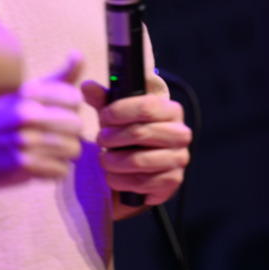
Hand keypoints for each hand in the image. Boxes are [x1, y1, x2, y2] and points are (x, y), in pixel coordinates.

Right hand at [0, 52, 86, 186]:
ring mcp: (24, 140)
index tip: (54, 115)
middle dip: (69, 134)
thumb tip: (79, 55)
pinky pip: (61, 170)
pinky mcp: (23, 165)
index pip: (74, 98)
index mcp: (28, 92)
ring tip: (46, 152)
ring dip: (63, 154)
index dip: (69, 110)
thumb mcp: (23, 95)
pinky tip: (38, 166)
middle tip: (51, 137)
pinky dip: (54, 172)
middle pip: (77, 125)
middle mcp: (26, 113)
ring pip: (73, 148)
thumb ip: (57, 78)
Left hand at [82, 72, 191, 208]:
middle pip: (139, 133)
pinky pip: (141, 182)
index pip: (146, 106)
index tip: (104, 117)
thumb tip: (88, 87)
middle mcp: (180, 134)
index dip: (119, 112)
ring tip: (105, 158)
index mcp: (171, 111)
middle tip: (100, 139)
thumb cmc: (129, 136)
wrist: (141, 168)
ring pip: (138, 161)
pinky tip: (113, 175)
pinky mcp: (172, 182)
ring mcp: (178, 159)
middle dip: (111, 138)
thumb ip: (103, 100)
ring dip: (112, 161)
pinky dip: (120, 180)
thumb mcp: (117, 116)